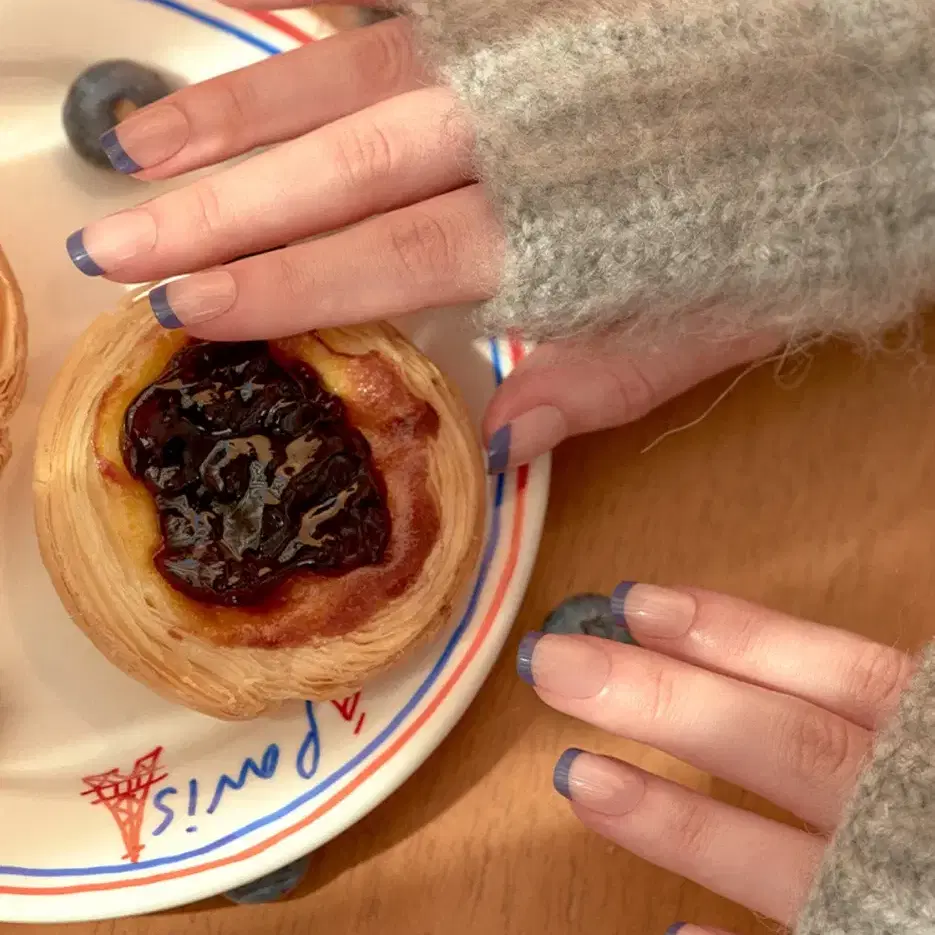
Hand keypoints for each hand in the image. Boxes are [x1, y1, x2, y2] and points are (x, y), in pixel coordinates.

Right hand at [66, 4, 781, 469]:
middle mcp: (529, 129)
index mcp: (566, 224)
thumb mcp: (714, 322)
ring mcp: (527, 50)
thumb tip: (504, 440)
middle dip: (220, 205)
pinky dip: (317, 22)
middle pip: (345, 167)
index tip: (190, 305)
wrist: (878, 80)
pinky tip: (256, 34)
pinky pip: (407, 7)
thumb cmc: (800, 211)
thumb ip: (604, 376)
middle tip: (118, 237)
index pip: (392, 259)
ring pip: (354, 70)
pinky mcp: (534, 3)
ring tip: (148, 144)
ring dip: (242, 111)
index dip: (284, 285)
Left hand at [517, 584, 914, 932]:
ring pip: (793, 868)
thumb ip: (882, 693)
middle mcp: (933, 817)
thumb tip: (814, 646)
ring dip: (677, 825)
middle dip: (673, 703)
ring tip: (574, 776)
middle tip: (557, 661)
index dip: (741, 636)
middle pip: (798, 752)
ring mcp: (911, 902)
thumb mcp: (932, 721)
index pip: (847, 677)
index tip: (639, 601)